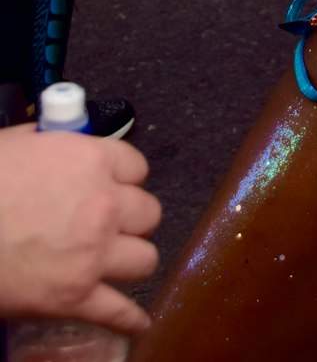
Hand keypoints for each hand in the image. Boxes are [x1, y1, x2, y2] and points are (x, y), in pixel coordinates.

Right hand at [0, 125, 160, 333]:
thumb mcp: (21, 143)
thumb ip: (56, 144)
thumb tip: (67, 143)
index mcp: (92, 161)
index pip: (137, 167)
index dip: (124, 178)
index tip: (114, 187)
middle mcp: (104, 205)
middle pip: (148, 212)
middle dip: (131, 218)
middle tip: (111, 223)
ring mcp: (93, 254)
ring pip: (144, 259)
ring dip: (131, 259)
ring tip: (117, 261)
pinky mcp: (75, 298)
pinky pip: (118, 313)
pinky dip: (128, 319)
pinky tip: (136, 321)